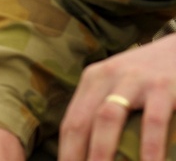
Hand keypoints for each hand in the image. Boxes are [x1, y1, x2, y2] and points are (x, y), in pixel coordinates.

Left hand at [59, 33, 175, 160]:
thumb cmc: (150, 76)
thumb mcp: (120, 85)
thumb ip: (104, 110)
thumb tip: (86, 150)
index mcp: (92, 79)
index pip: (71, 122)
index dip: (66, 152)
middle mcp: (107, 76)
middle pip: (81, 122)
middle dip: (76, 155)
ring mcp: (134, 80)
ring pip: (107, 118)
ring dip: (101, 151)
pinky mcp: (163, 86)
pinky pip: (152, 121)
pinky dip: (149, 147)